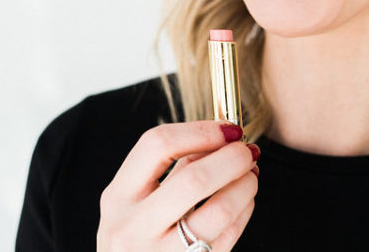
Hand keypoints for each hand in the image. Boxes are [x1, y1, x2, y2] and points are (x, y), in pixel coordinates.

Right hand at [97, 120, 259, 250]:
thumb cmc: (137, 241)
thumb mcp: (138, 204)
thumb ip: (172, 171)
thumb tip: (219, 137)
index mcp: (117, 198)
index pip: (157, 145)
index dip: (201, 131)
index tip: (228, 128)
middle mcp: (132, 227)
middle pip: (194, 178)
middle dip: (232, 158)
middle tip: (248, 151)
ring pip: (219, 209)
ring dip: (244, 185)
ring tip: (251, 175)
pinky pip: (228, 236)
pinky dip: (244, 211)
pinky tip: (245, 201)